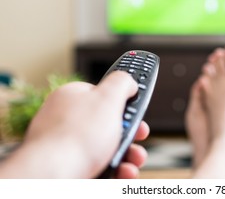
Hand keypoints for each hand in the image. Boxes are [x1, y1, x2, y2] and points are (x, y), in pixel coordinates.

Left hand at [0, 71, 148, 177]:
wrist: (51, 175)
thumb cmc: (76, 136)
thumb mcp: (108, 98)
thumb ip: (121, 83)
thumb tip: (129, 82)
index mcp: (73, 97)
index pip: (103, 94)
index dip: (125, 102)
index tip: (138, 110)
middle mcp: (66, 120)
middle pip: (107, 124)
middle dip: (129, 134)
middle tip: (138, 137)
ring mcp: (64, 145)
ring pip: (104, 148)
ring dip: (126, 155)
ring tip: (132, 163)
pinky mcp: (66, 166)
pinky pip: (96, 165)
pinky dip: (113, 170)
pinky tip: (121, 172)